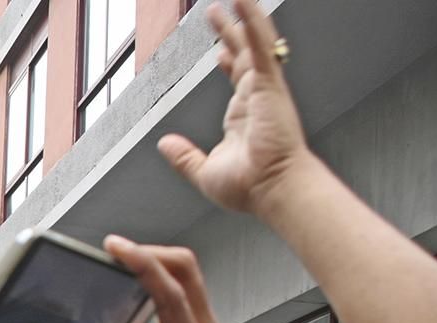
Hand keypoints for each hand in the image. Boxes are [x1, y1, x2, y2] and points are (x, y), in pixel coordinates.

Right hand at [38, 239, 231, 322]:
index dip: (142, 264)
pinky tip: (135, 281)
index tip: (116, 247)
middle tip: (114, 251)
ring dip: (156, 260)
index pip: (171, 294)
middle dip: (150, 252)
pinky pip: (186, 287)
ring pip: (189, 274)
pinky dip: (161, 275)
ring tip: (121, 261)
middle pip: (186, 270)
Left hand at [159, 1, 310, 215]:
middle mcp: (256, 98)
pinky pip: (260, 46)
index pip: (236, 79)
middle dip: (230, 31)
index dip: (227, 60)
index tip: (218, 47)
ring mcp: (264, 89)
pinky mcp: (269, 85)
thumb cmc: (249, 187)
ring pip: (253, 43)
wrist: (271, 189)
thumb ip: (184, 157)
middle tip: (216, 11)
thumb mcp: (204, 171)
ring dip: (242, 18)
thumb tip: (165, 144)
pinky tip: (241, 2)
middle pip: (242, 54)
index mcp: (243, 116)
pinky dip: (252, 22)